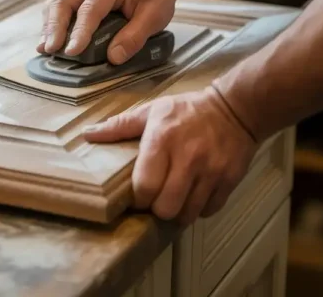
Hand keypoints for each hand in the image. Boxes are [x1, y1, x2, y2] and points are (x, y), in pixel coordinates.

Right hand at [38, 0, 179, 64]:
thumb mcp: (155, 16)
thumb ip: (135, 37)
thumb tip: (113, 57)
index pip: (90, 9)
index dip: (79, 32)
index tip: (72, 52)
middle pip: (63, 1)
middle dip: (54, 27)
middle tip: (50, 50)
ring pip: (56, 3)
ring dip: (49, 26)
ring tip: (45, 48)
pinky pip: (59, 6)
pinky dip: (51, 24)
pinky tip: (49, 41)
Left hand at [82, 86, 256, 224]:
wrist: (235, 108)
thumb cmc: (186, 111)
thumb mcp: (151, 111)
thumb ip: (120, 126)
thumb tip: (88, 135)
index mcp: (162, 140)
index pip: (145, 187)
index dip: (138, 199)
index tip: (137, 196)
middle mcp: (187, 158)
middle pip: (166, 207)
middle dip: (157, 210)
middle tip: (157, 201)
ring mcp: (211, 171)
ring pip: (188, 213)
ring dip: (178, 212)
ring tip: (174, 200)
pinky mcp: (230, 180)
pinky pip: (209, 210)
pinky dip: (200, 209)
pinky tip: (194, 196)